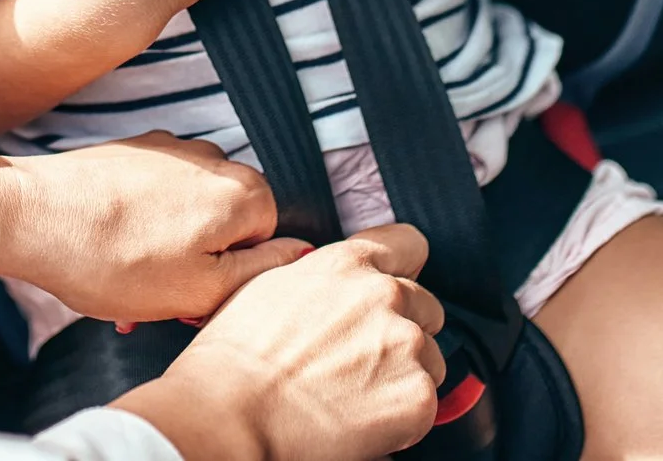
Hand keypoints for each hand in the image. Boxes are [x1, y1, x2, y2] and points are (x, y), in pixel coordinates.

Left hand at [0, 133, 307, 323]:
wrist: (29, 216)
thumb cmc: (109, 258)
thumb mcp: (199, 289)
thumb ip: (259, 273)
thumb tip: (299, 254)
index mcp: (241, 192)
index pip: (270, 243)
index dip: (233, 280)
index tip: (195, 301)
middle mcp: (213, 159)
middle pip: (227, 226)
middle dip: (197, 268)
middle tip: (157, 301)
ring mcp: (170, 150)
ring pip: (189, 215)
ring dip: (166, 252)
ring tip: (125, 285)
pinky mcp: (133, 151)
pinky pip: (155, 198)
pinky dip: (141, 228)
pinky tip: (109, 255)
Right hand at [114, 226, 448, 460]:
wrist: (232, 413)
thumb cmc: (236, 359)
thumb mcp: (271, 285)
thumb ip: (320, 276)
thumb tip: (337, 286)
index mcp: (348, 262)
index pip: (409, 244)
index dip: (403, 269)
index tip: (397, 286)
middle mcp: (385, 295)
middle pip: (426, 306)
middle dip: (402, 329)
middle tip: (362, 358)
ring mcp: (405, 344)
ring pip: (429, 358)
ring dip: (404, 374)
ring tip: (355, 394)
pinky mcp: (417, 395)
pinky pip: (427, 404)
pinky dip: (402, 416)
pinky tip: (360, 418)